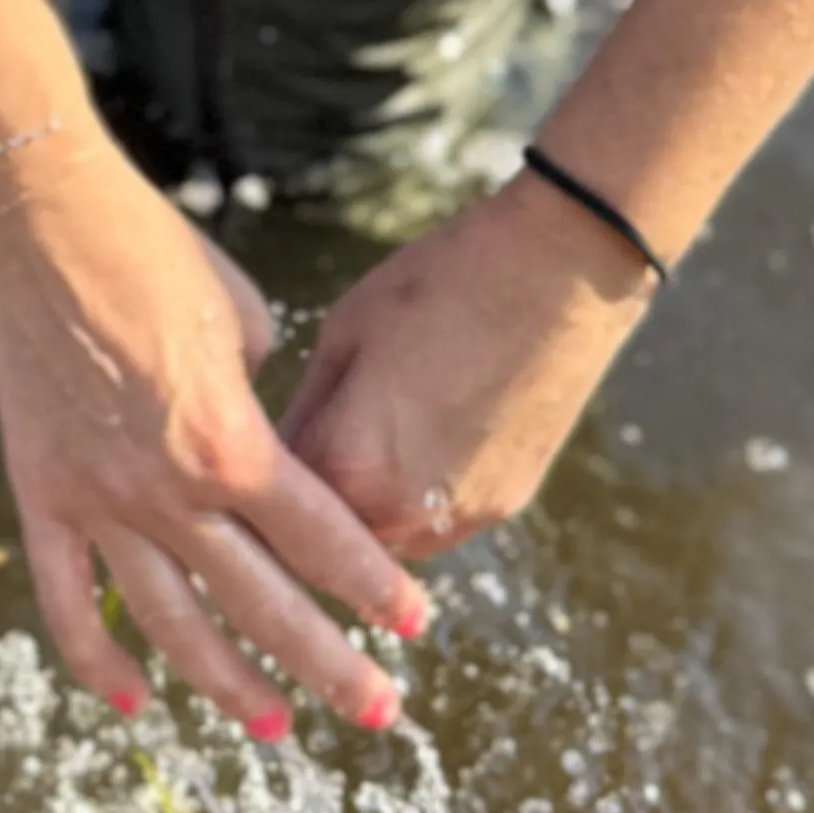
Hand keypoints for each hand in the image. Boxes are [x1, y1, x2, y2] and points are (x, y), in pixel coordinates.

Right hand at [0, 121, 429, 739]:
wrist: (42, 216)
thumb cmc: (155, 250)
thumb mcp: (240, 322)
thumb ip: (257, 404)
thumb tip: (261, 445)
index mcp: (231, 444)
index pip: (322, 540)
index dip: (374, 590)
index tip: (414, 629)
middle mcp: (168, 491)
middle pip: (262, 603)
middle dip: (328, 663)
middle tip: (379, 710)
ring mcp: (98, 501)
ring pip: (173, 624)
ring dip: (229, 685)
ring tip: (278, 729)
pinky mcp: (40, 493)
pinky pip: (67, 599)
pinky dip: (98, 659)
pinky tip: (135, 702)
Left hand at [283, 172, 652, 560]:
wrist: (562, 273)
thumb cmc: (443, 283)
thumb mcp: (344, 331)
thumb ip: (306, 410)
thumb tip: (277, 455)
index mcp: (346, 466)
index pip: (274, 498)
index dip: (258, 467)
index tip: (251, 445)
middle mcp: (400, 514)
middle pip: (327, 534)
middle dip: (311, 498)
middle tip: (308, 440)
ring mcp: (458, 519)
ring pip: (382, 540)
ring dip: (364, 508)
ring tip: (369, 435)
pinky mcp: (502, 508)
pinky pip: (436, 524)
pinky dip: (416, 499)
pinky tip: (423, 436)